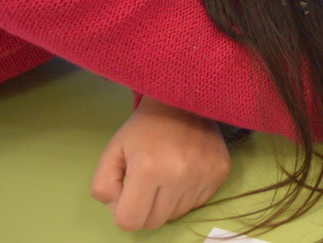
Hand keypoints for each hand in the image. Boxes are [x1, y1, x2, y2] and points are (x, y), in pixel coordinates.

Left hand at [90, 96, 230, 230]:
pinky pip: (197, 203)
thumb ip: (102, 187)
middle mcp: (179, 175)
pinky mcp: (220, 172)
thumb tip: (118, 209)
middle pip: (154, 222)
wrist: (183, 100)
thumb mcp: (111, 152)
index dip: (122, 212)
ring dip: (166, 202)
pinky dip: (186, 194)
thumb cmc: (144, 128)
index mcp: (148, 169)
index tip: (127, 194)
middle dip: (144, 209)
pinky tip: (183, 171)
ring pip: (176, 214)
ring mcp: (203, 174)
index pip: (130, 222)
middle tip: (145, 184)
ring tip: (166, 173)